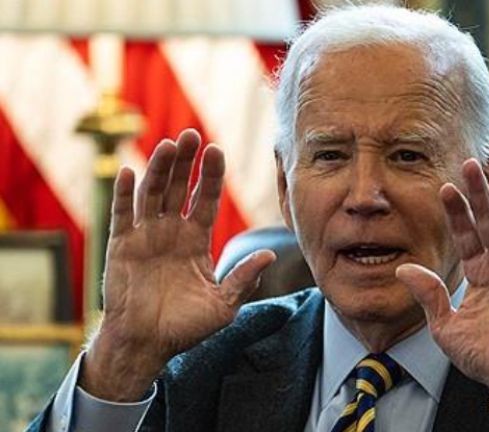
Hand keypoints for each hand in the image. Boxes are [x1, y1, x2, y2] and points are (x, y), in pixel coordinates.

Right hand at [81, 129, 274, 400]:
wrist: (147, 345)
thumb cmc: (186, 328)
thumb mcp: (223, 305)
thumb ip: (243, 279)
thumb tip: (269, 254)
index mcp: (196, 240)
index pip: (205, 199)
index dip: (210, 175)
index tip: (217, 150)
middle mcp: (171, 232)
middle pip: (178, 188)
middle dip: (186, 162)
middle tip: (193, 135)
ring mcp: (146, 236)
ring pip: (152, 193)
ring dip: (159, 168)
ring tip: (169, 145)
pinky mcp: (121, 246)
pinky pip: (122, 214)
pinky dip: (124, 193)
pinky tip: (129, 171)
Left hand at [396, 159, 488, 422]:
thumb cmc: (481, 356)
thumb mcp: (443, 325)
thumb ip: (428, 294)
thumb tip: (403, 268)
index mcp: (479, 274)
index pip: (465, 235)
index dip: (456, 212)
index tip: (444, 187)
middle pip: (487, 222)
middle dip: (477, 194)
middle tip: (468, 163)